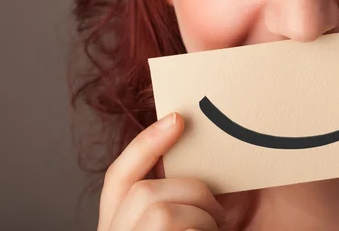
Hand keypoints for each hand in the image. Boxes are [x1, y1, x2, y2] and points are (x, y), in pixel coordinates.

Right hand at [97, 113, 226, 230]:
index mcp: (122, 224)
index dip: (145, 144)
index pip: (118, 177)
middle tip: (220, 213)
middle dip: (192, 192)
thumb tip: (188, 134)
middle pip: (143, 191)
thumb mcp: (187, 215)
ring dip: (202, 219)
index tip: (177, 119)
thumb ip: (178, 188)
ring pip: (161, 213)